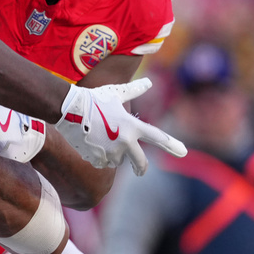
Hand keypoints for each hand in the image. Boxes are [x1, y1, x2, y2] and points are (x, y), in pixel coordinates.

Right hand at [55, 80, 186, 174]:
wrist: (69, 109)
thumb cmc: (94, 98)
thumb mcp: (115, 93)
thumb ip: (134, 90)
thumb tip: (148, 81)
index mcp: (133, 127)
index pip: (157, 137)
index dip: (172, 144)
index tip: (183, 151)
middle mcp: (125, 142)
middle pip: (140, 163)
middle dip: (141, 169)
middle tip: (140, 171)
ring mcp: (111, 153)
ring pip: (118, 161)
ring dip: (114, 156)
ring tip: (102, 140)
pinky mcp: (97, 159)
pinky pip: (102, 163)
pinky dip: (100, 157)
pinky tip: (92, 144)